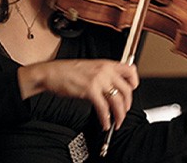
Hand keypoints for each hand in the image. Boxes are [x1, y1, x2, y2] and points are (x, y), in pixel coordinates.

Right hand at [18, 59, 138, 129]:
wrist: (52, 72)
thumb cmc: (68, 71)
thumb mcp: (90, 66)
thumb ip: (104, 73)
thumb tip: (114, 85)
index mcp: (106, 63)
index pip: (130, 70)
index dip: (134, 82)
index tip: (132, 91)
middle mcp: (105, 70)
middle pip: (126, 89)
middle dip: (127, 105)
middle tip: (123, 112)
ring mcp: (98, 80)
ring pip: (117, 101)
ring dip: (119, 115)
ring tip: (116, 122)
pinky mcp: (90, 90)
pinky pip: (103, 108)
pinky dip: (105, 119)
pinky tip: (104, 123)